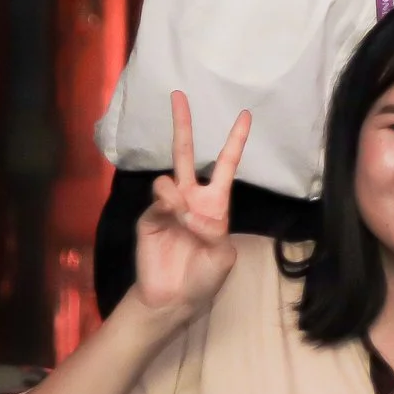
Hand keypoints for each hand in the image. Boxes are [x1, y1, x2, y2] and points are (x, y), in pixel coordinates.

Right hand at [132, 94, 251, 317]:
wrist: (175, 299)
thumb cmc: (204, 277)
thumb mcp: (222, 256)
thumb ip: (213, 232)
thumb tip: (189, 212)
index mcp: (216, 203)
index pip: (227, 164)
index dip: (235, 140)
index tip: (245, 114)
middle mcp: (191, 198)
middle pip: (186, 153)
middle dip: (183, 124)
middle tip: (179, 94)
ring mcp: (168, 206)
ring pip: (169, 179)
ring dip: (178, 195)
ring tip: (184, 218)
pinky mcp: (148, 217)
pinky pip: (159, 201)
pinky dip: (168, 207)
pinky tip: (174, 218)